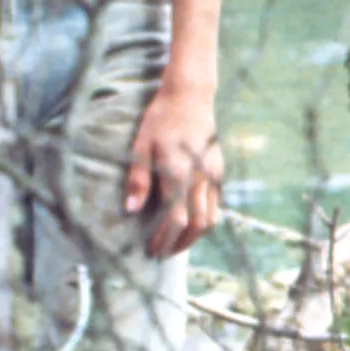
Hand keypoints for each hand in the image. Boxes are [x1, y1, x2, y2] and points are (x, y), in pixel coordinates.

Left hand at [125, 77, 222, 256]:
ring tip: (177, 243)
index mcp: (178, 172)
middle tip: (164, 253)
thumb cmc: (159, 119)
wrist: (190, 97)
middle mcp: (200, 176)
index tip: (152, 249)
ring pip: (211, 216)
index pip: (175, 218)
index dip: (164, 238)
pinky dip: (204, 218)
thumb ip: (138, 178)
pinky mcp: (218, 169)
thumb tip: (131, 209)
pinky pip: (215, 203)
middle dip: (181, 243)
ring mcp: (213, 174)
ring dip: (195, 235)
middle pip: (198, 224)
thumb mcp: (140, 146)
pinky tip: (189, 222)